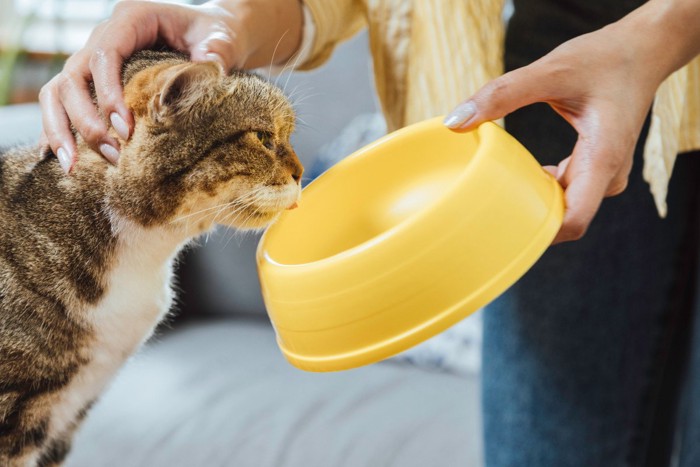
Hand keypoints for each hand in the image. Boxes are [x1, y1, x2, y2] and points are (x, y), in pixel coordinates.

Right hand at [39, 0, 302, 172]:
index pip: (105, 55)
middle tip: (112, 155)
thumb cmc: (214, 36)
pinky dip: (59, 131)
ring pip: (57, 91)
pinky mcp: (93, 82)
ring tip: (74, 167)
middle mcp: (104, 38)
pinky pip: (62, 104)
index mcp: (131, 20)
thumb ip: (217, 51)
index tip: (127, 130)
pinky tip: (66, 162)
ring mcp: (94, 61)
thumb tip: (213, 73)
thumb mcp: (221, 39)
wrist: (210, 38)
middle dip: (86, 120)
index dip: (108, 93)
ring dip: (61, 130)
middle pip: (73, 77)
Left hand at [444, 0, 699, 242]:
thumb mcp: (551, 71)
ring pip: (564, 206)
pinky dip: (540, 187)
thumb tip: (455, 121)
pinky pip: (565, 191)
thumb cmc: (605, 58)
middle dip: (526, 220)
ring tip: (495, 189)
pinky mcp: (596, 168)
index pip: (573, 221)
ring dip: (531, 202)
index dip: (537, 234)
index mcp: (603, 159)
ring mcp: (603, 175)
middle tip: (482, 208)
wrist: (644, 50)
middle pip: (564, 219)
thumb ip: (503, 94)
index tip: (498, 228)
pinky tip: (518, 172)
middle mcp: (607, 175)